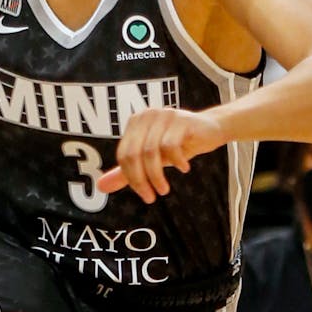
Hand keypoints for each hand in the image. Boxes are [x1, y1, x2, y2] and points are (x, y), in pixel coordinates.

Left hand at [98, 108, 226, 203]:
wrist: (211, 129)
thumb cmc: (179, 143)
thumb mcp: (152, 159)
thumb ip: (126, 172)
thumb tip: (100, 187)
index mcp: (135, 122)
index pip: (123, 154)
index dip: (131, 178)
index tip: (144, 194)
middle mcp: (147, 116)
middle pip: (134, 154)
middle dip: (142, 179)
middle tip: (151, 196)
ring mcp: (164, 115)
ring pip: (151, 152)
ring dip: (157, 175)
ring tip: (164, 189)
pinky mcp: (181, 120)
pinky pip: (171, 145)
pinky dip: (177, 161)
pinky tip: (183, 168)